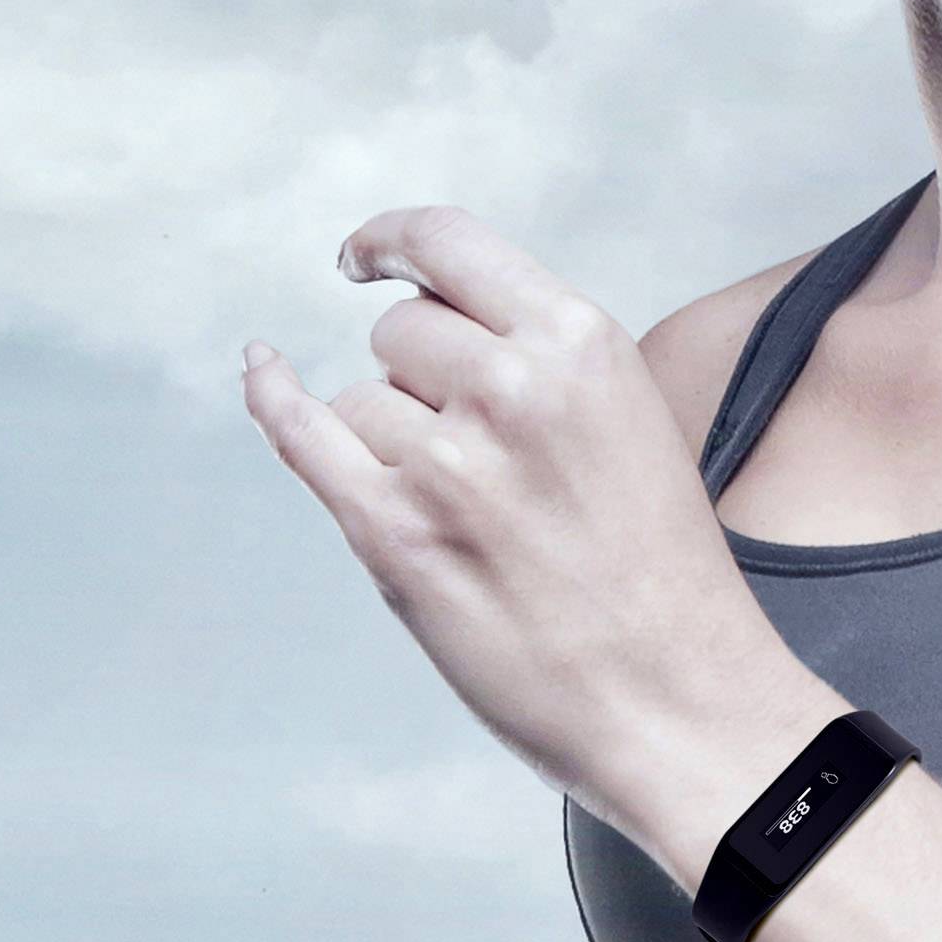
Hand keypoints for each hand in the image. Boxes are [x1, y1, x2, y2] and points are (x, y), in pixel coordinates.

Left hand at [239, 204, 804, 839]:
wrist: (678, 700)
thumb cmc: (660, 577)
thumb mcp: (631, 423)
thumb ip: (543, 363)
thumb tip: (429, 323)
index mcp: (581, 345)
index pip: (449, 244)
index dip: (393, 241)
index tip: (367, 256)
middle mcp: (510, 388)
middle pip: (401, 332)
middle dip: (423, 379)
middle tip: (485, 460)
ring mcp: (446, 462)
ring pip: (363, 401)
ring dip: (396, 444)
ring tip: (478, 519)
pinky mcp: (393, 535)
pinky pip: (303, 434)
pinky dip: (273, 397)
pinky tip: (262, 369)